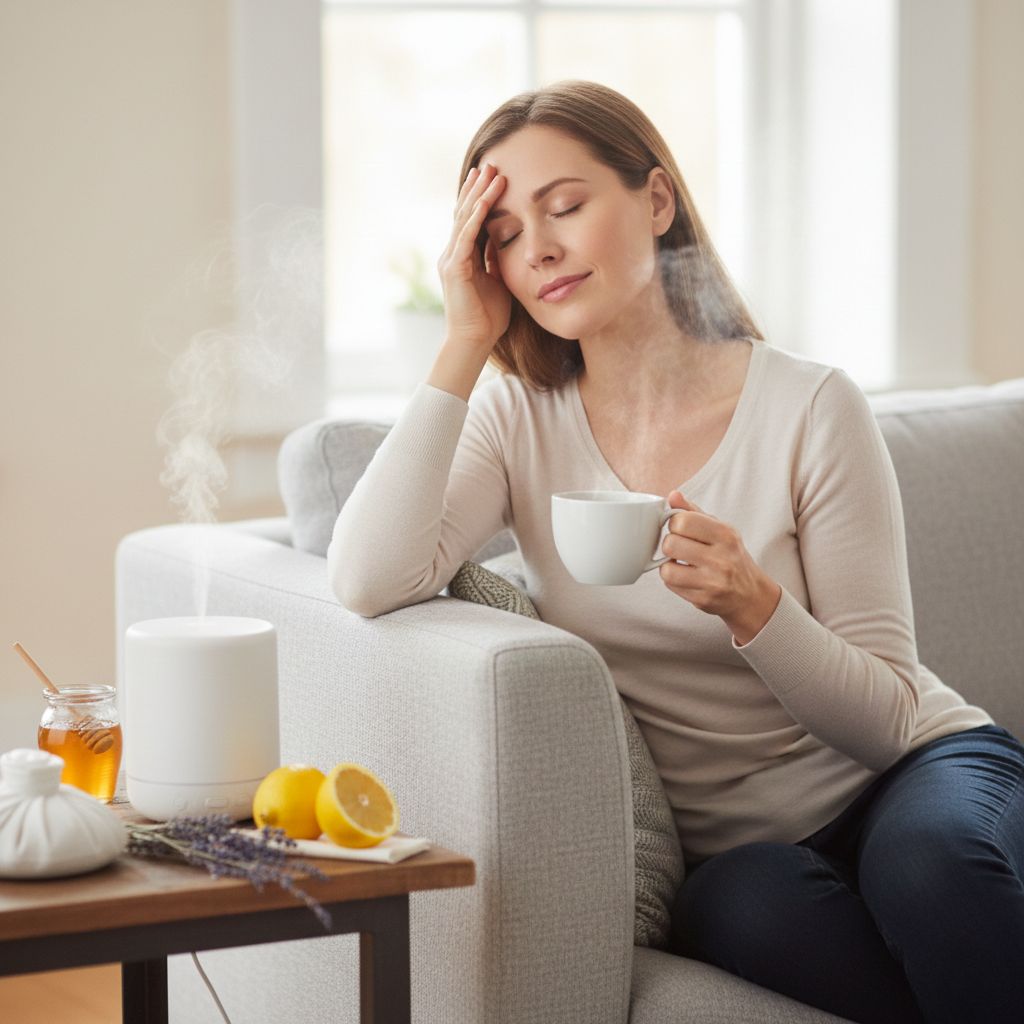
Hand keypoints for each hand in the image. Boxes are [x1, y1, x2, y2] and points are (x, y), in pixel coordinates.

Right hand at [437, 162, 512, 350]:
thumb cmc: (488, 318)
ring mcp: (451, 260)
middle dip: (477, 188)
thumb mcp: (497, 281)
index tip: (492, 178)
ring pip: (464, 219)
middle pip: (464, 213)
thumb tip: (505, 242)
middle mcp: (453, 254)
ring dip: (478, 195)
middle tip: (490, 164)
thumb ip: (496, 261)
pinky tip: (485, 201)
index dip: (480, 198)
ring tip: (491, 173)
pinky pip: (466, 237)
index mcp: (463, 258)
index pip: (470, 221)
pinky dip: (476, 217)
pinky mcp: (454, 269)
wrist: (474, 341)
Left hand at [659, 490, 781, 644]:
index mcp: (726, 535)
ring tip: (680, 562)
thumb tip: (673, 495)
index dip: (675, 523)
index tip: (681, 528)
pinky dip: (673, 579)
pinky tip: (685, 576)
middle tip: (680, 546)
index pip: (682, 521)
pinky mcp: (703, 599)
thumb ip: (693, 512)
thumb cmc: (731, 556)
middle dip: (670, 544)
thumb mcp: (719, 530)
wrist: (750, 595)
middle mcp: (721, 558)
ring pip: (666, 568)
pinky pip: (670, 585)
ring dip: (668, 564)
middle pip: (670, 543)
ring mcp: (712, 581)